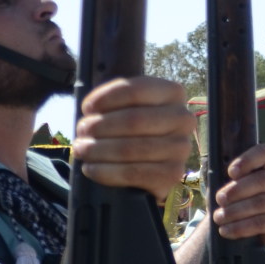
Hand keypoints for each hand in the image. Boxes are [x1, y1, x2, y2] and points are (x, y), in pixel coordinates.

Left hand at [71, 75, 194, 197]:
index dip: (106, 97)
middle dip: (100, 126)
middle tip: (81, 132)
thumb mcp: (128, 105)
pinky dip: (106, 172)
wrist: (150, 164)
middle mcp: (183, 119)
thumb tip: (91, 109)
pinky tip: (91, 169)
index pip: (136, 90)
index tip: (87, 108)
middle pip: (134, 120)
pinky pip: (133, 173)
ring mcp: (181, 147)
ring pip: (131, 148)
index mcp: (173, 93)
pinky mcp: (173, 174)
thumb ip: (114, 99)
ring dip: (98, 150)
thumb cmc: (133, 128)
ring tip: (81, 150)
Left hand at [213, 143, 264, 241]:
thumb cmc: (234, 198)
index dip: (248, 160)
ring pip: (260, 203)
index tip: (231, 173)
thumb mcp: (228, 184)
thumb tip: (213, 176)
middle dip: (237, 190)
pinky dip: (241, 228)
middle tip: (219, 199)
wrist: (243, 225)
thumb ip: (224, 177)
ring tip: (218, 217)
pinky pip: (261, 223)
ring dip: (235, 211)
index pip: (264, 153)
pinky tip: (226, 230)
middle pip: (262, 180)